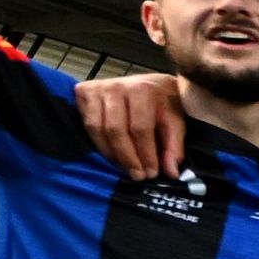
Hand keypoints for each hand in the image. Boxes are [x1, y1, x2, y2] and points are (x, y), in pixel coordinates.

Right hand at [72, 69, 192, 181]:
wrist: (152, 83)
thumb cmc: (164, 103)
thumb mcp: (175, 121)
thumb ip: (173, 146)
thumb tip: (170, 173)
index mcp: (143, 90)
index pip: (140, 127)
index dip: (145, 153)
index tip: (151, 173)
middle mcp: (118, 86)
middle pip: (116, 129)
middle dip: (127, 157)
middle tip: (136, 175)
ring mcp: (98, 88)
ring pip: (97, 128)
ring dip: (110, 153)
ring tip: (124, 168)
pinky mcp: (83, 92)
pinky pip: (86, 124)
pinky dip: (97, 143)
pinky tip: (110, 155)